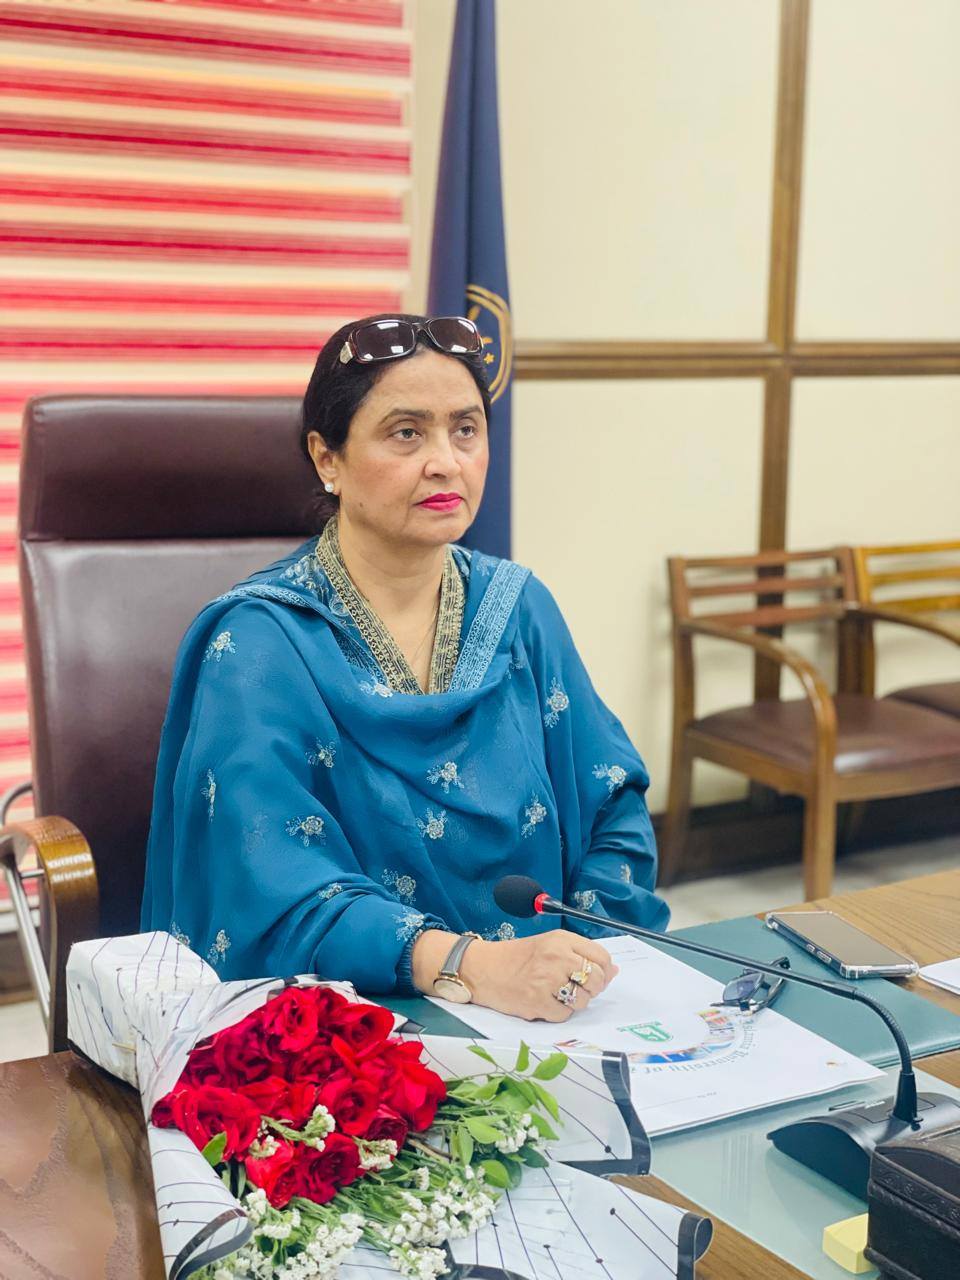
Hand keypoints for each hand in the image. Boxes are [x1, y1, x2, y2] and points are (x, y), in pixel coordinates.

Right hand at [460, 930, 618, 1021]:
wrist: (483, 968)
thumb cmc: (517, 957)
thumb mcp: (550, 945)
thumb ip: (581, 955)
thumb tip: (614, 970)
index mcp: (561, 939)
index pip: (602, 957)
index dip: (604, 971)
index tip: (595, 977)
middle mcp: (556, 956)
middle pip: (596, 980)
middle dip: (591, 989)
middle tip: (575, 988)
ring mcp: (546, 980)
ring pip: (583, 1000)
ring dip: (575, 1003)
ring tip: (557, 995)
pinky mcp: (536, 1001)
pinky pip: (564, 1015)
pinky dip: (558, 1013)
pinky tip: (545, 1002)